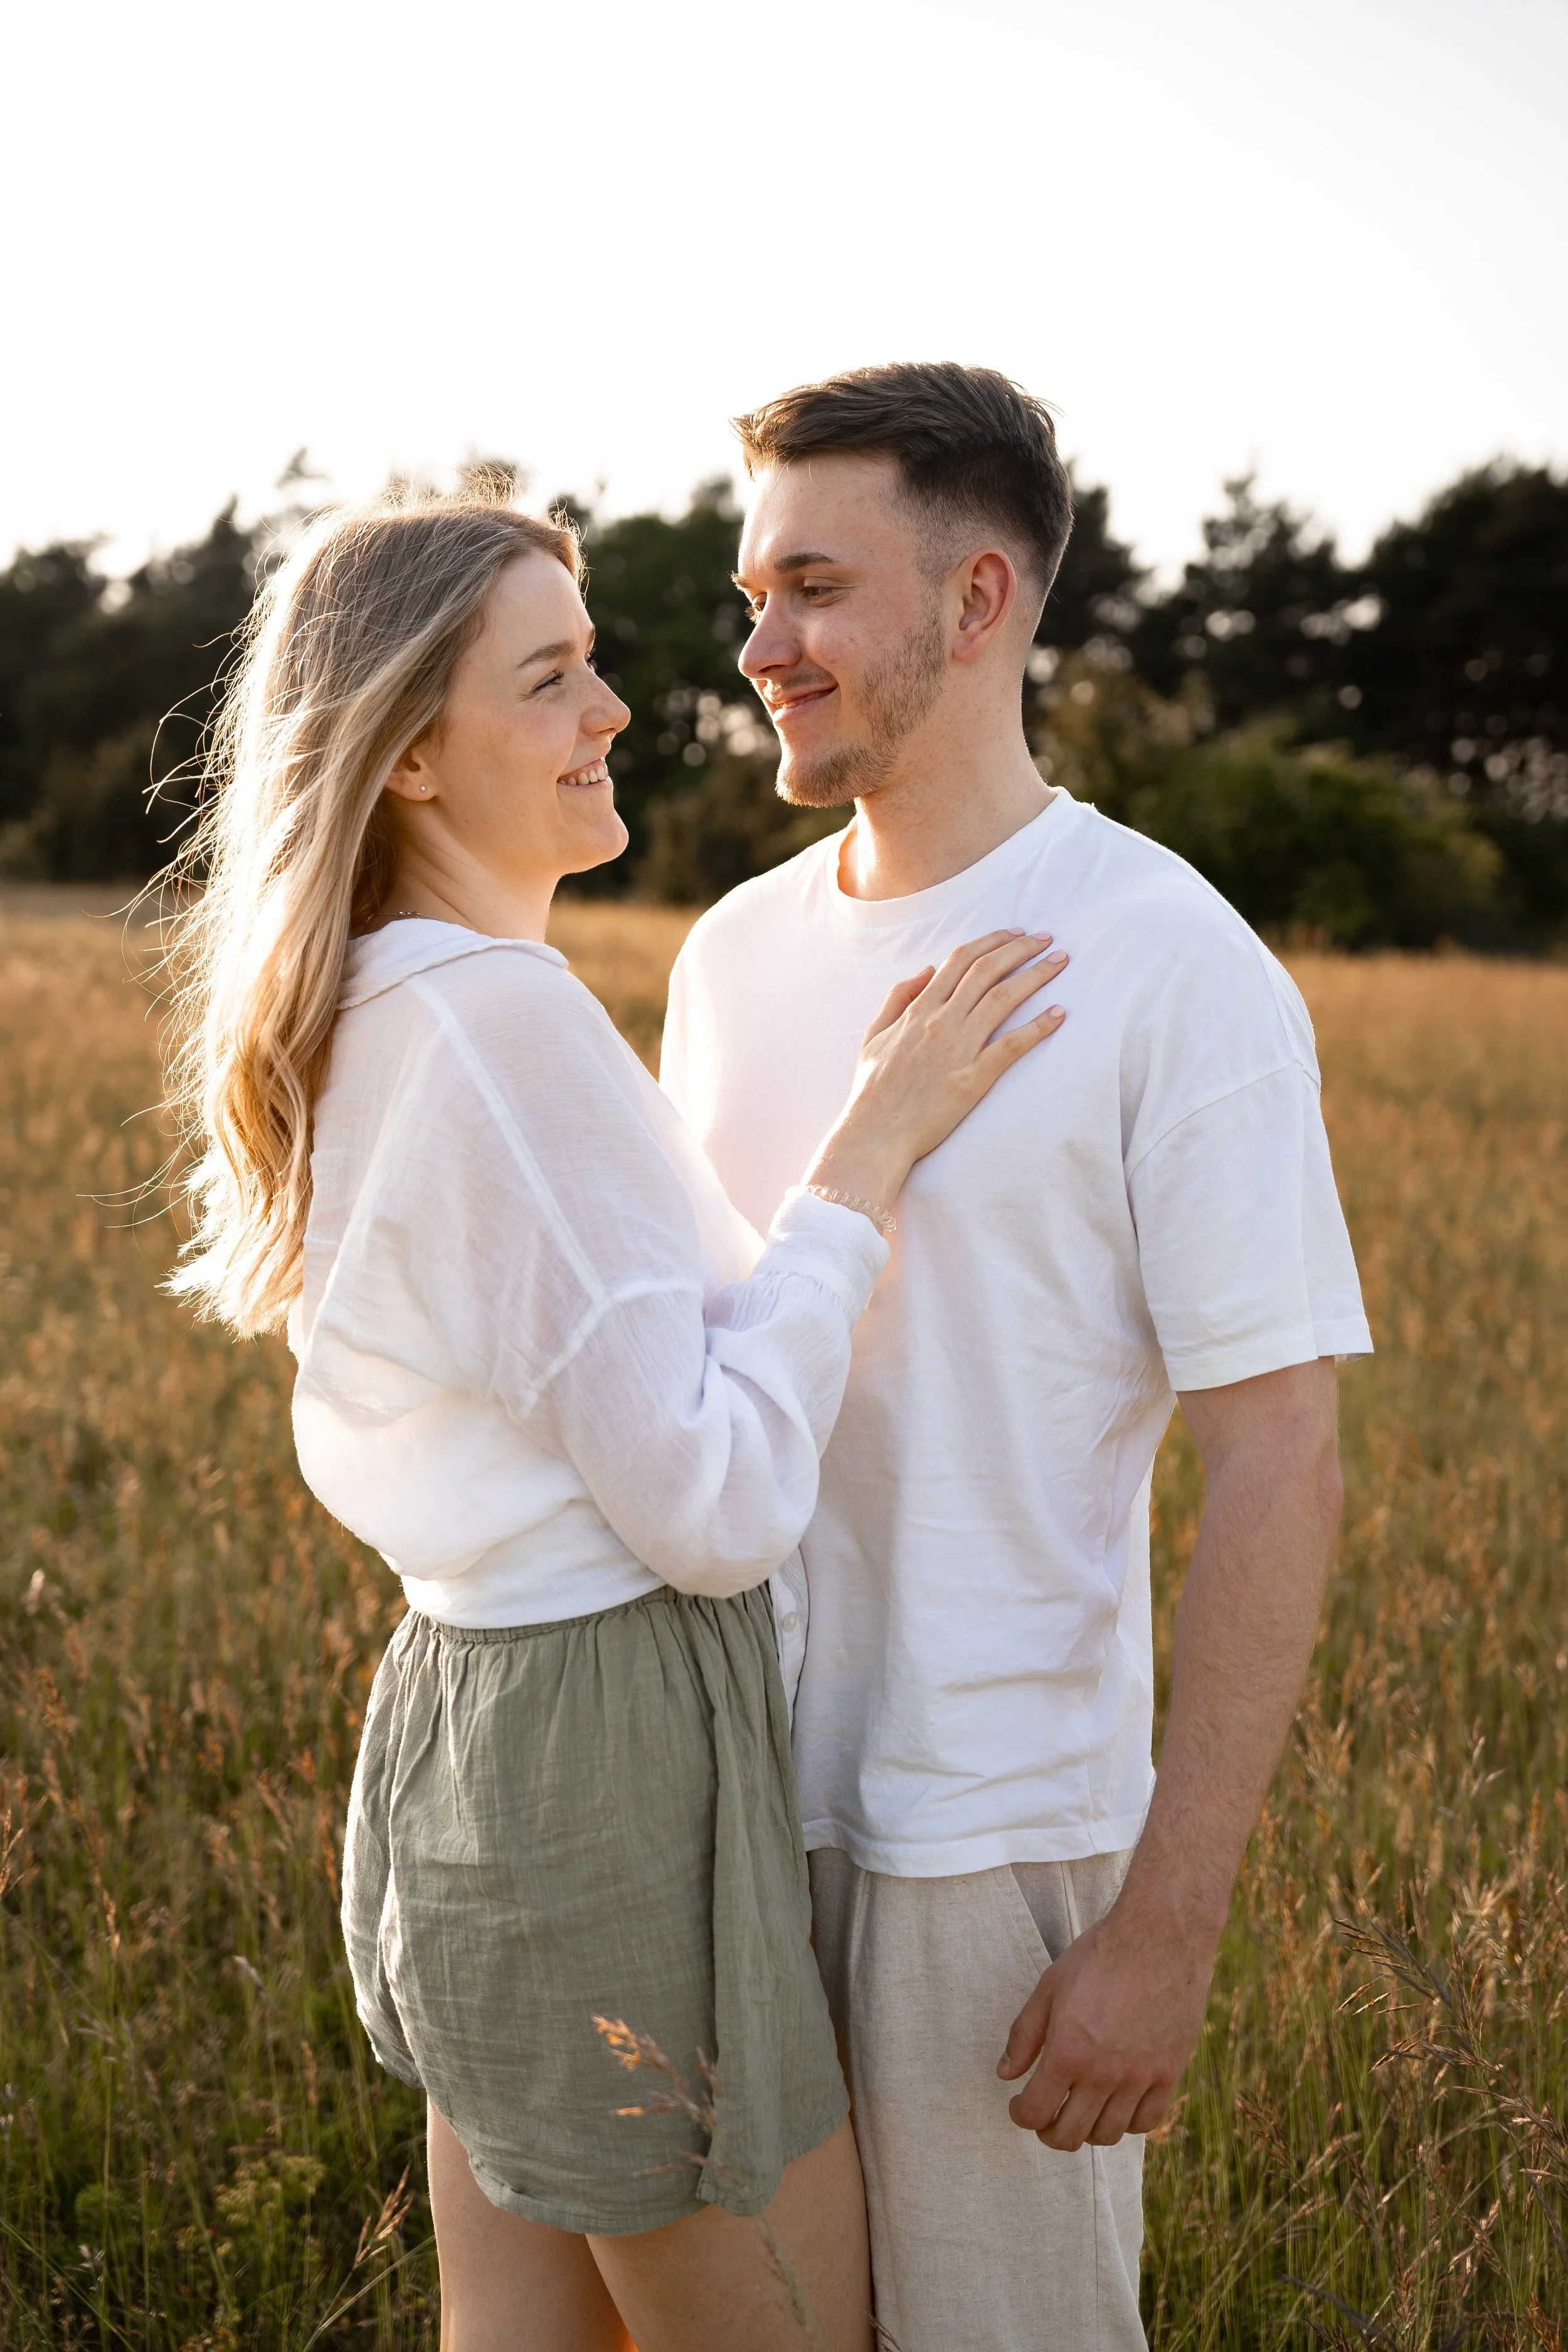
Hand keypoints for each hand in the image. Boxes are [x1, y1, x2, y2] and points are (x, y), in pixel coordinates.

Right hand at [807, 931, 1067, 1212]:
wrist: (875, 1134)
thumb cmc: (872, 1089)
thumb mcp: (873, 1035)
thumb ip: (897, 998)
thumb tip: (927, 969)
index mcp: (917, 1010)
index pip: (960, 961)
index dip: (991, 941)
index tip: (1015, 934)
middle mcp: (940, 1022)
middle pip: (986, 971)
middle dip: (1020, 949)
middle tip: (1047, 938)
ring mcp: (957, 1049)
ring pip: (1002, 999)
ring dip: (1035, 975)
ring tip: (1061, 961)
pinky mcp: (972, 1079)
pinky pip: (1011, 1046)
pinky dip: (1037, 1027)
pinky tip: (1059, 1014)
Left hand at [995, 1890, 1217, 2148]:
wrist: (1160, 1936)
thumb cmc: (1100, 1955)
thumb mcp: (1050, 1986)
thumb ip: (1024, 2035)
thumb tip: (1005, 2073)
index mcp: (1068, 2051)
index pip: (1035, 2112)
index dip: (1020, 2115)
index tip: (1019, 2106)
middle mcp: (1103, 2073)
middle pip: (1069, 2135)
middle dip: (1048, 2132)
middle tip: (1045, 2117)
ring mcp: (1140, 2077)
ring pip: (1107, 2135)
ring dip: (1086, 2131)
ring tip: (1079, 2111)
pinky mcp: (1169, 2073)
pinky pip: (1146, 2122)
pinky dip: (1127, 2122)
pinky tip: (1116, 2104)